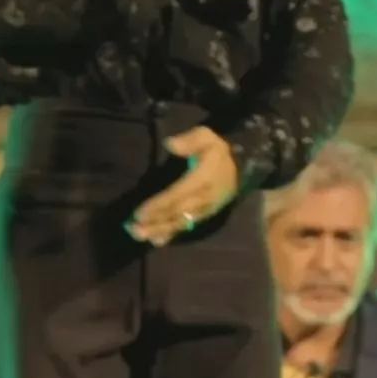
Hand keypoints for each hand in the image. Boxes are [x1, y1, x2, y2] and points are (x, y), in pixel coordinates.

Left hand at [128, 127, 237, 245]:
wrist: (242, 166)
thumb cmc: (218, 151)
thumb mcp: (206, 137)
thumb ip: (189, 140)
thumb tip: (170, 144)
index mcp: (202, 179)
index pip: (176, 195)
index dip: (158, 205)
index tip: (139, 213)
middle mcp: (204, 198)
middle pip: (177, 213)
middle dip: (155, 222)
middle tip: (134, 230)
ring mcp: (206, 209)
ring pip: (182, 223)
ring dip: (161, 230)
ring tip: (141, 236)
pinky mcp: (206, 215)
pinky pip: (189, 226)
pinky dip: (173, 234)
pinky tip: (157, 241)